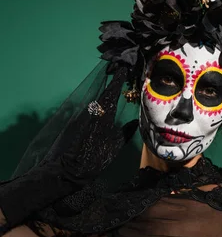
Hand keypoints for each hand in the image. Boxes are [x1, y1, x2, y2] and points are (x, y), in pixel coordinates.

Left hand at [0, 67, 137, 228]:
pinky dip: (104, 100)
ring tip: (119, 82)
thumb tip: (135, 121)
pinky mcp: (83, 121)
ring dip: (109, 90)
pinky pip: (96, 107)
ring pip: (100, 100)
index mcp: (102, 116)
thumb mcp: (115, 146)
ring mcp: (87, 116)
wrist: (71, 169)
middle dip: (114, 82)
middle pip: (105, 93)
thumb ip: (126, 131)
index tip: (122, 68)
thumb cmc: (94, 159)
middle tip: (122, 70)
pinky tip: (110, 100)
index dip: (117, 81)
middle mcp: (94, 112)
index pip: (111, 93)